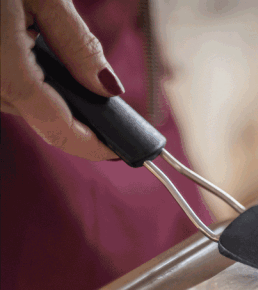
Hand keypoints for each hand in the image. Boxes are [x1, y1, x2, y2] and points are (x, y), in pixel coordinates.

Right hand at [1, 0, 123, 159]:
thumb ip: (78, 45)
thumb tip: (107, 88)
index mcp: (6, 72)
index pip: (59, 128)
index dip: (93, 144)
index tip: (119, 149)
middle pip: (39, 117)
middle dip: (73, 111)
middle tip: (105, 104)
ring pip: (17, 102)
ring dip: (44, 91)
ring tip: (55, 58)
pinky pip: (2, 85)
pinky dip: (22, 76)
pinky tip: (27, 49)